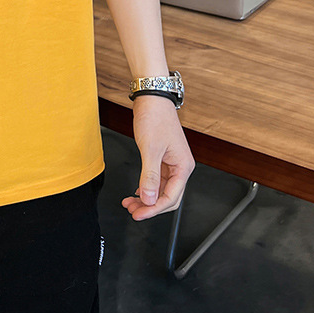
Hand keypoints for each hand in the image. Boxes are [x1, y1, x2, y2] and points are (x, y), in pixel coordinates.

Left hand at [122, 95, 194, 220]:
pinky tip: (137, 191)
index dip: (153, 209)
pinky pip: (157, 179)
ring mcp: (172, 162)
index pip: (170, 198)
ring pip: (161, 189)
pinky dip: (146, 186)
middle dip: (150, 206)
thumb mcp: (150, 149)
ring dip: (147, 197)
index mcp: (183, 167)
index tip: (139, 214)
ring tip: (130, 202)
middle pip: (167, 196)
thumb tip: (149, 199)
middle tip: (133, 211)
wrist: (152, 98)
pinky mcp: (163, 157)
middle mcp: (180, 166)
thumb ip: (149, 176)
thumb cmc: (155, 118)